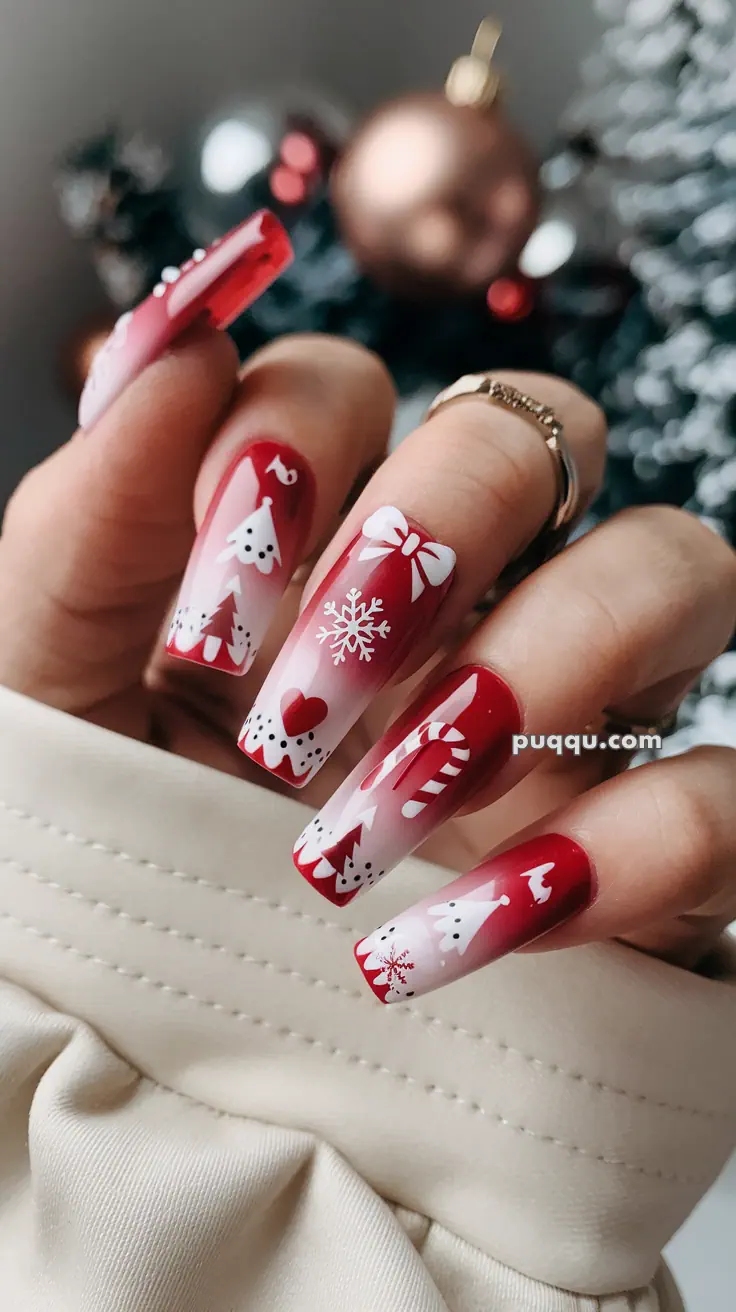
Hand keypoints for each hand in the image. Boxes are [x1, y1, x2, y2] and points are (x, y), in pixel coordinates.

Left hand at [1, 324, 734, 1001]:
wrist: (181, 1056)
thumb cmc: (115, 844)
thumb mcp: (55, 689)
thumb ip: (88, 516)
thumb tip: (172, 333)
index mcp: (321, 538)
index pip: (357, 384)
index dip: (293, 443)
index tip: (213, 598)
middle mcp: (466, 591)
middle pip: (537, 435)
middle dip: (430, 536)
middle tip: (302, 703)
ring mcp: (580, 710)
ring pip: (680, 567)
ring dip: (538, 665)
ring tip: (383, 814)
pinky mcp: (658, 848)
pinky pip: (728, 791)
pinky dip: (637, 843)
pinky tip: (497, 916)